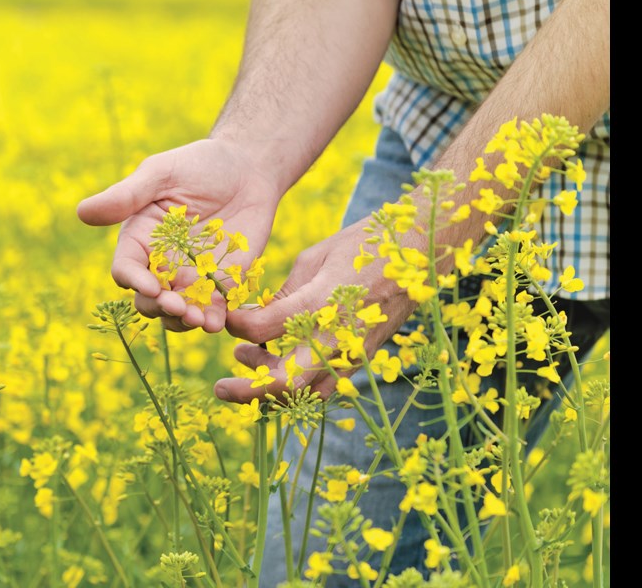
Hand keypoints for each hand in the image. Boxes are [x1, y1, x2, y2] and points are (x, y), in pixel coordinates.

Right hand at [77, 139, 281, 332]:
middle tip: (178, 305)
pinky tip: (217, 321)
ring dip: (183, 321)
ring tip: (198, 319)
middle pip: (148, 300)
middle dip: (160, 307)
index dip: (135, 281)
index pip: (126, 269)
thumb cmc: (198, 165)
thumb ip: (126, 196)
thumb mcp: (161, 174)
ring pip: (177, 313)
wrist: (247, 168)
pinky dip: (213, 320)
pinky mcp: (221, 284)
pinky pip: (213, 311)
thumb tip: (82, 212)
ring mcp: (191, 278)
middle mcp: (161, 265)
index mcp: (139, 240)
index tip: (151, 286)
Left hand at [214, 219, 417, 402]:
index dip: (235, 326)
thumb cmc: (365, 246)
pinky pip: (326, 388)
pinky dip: (299, 388)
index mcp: (320, 302)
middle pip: (284, 383)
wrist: (422, 253)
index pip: (262, 329)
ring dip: (271, 390)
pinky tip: (280, 366)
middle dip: (246, 391)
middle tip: (220, 387)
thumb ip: (284, 294)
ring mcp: (353, 353)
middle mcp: (337, 336)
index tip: (226, 317)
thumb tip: (256, 318)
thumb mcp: (316, 258)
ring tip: (250, 362)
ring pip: (305, 394)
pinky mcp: (363, 360)